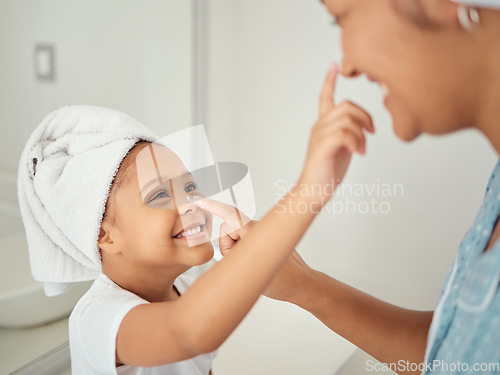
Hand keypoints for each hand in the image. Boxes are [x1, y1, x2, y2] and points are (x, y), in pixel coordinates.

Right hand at [194, 198, 314, 303]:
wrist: (303, 285)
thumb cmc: (283, 281)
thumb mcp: (250, 275)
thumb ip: (231, 260)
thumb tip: (220, 255)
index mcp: (254, 232)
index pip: (230, 216)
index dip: (213, 207)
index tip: (199, 201)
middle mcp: (258, 228)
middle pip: (228, 230)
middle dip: (227, 247)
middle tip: (238, 263)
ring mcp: (262, 233)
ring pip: (235, 238)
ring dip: (236, 252)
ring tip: (250, 266)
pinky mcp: (265, 239)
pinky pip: (245, 241)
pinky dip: (242, 252)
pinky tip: (253, 265)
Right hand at [298, 63, 374, 205]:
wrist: (314, 191)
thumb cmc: (328, 171)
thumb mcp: (343, 148)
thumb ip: (351, 134)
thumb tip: (365, 128)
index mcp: (323, 125)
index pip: (325, 97)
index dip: (329, 81)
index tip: (334, 65)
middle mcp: (319, 126)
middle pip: (346, 106)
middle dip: (365, 117)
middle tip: (371, 133)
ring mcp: (319, 136)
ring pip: (347, 119)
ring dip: (361, 133)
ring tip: (362, 148)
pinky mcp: (322, 147)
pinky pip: (344, 133)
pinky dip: (356, 142)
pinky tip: (358, 153)